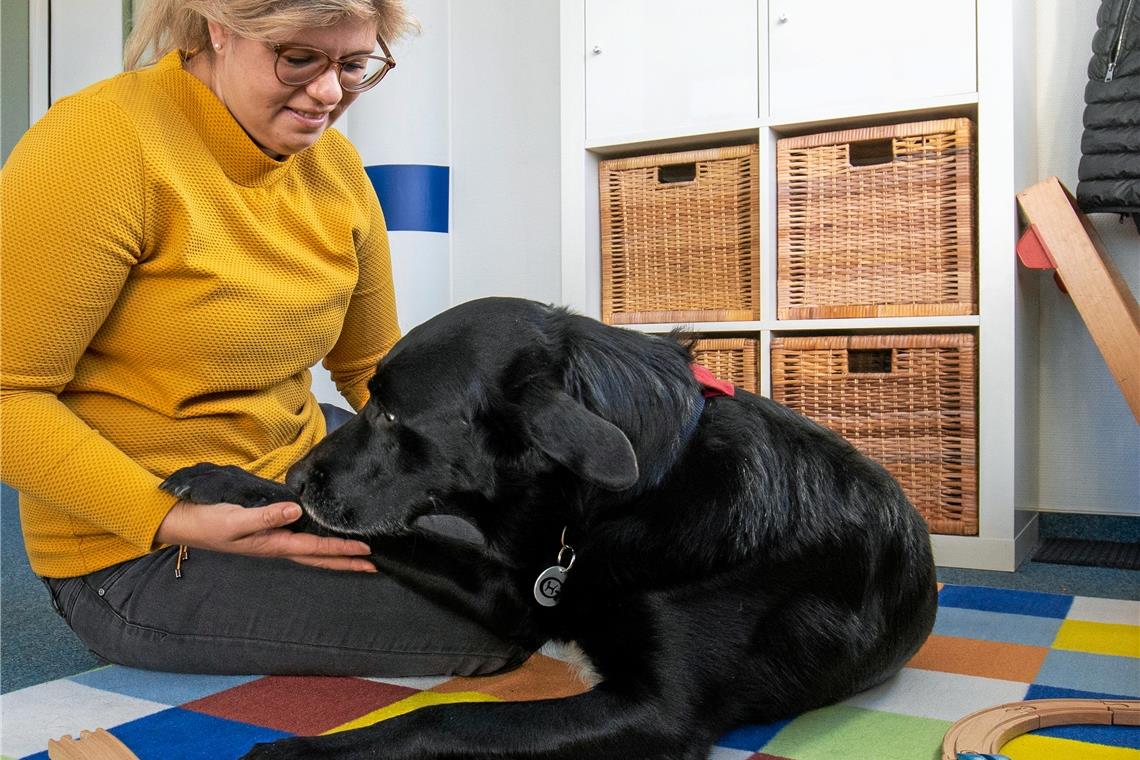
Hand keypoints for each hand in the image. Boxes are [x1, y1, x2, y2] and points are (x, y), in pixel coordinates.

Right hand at [155, 499, 375, 571]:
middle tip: (373, 565)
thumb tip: (296, 512)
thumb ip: (265, 516)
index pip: (315, 550)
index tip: (366, 552)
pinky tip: (324, 537)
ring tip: (358, 556)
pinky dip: (317, 542)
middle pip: (319, 558)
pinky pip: (299, 538)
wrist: (182, 522)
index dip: (342, 551)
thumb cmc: (207, 521)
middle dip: (346, 562)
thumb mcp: (235, 519)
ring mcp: (272, 540)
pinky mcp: (266, 531)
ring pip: (311, 551)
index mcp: (273, 545)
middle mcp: (277, 545)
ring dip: (335, 554)